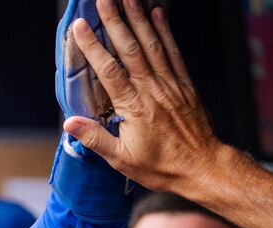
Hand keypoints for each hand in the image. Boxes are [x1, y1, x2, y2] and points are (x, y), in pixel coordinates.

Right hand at [61, 0, 224, 197]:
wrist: (203, 167)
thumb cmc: (161, 166)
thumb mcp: (121, 159)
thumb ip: (95, 138)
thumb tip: (69, 123)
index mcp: (134, 107)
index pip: (108, 70)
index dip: (93, 46)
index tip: (80, 27)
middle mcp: (152, 89)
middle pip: (130, 47)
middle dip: (115, 20)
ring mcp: (170, 83)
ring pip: (152, 43)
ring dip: (138, 17)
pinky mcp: (184, 83)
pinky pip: (173, 51)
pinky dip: (165, 30)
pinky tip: (157, 13)